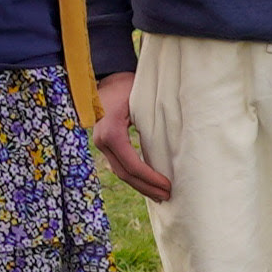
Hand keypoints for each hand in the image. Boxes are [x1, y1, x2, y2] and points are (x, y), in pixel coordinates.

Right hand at [90, 68, 170, 202]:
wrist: (109, 75)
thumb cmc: (129, 86)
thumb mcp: (142, 104)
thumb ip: (152, 126)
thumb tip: (171, 152)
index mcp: (112, 134)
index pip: (133, 166)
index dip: (150, 179)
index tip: (167, 186)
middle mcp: (102, 141)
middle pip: (125, 174)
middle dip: (146, 187)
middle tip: (166, 196)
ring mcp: (100, 142)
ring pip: (120, 171)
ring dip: (139, 184)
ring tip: (158, 194)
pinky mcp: (103, 141)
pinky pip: (118, 163)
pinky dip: (133, 175)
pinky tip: (146, 181)